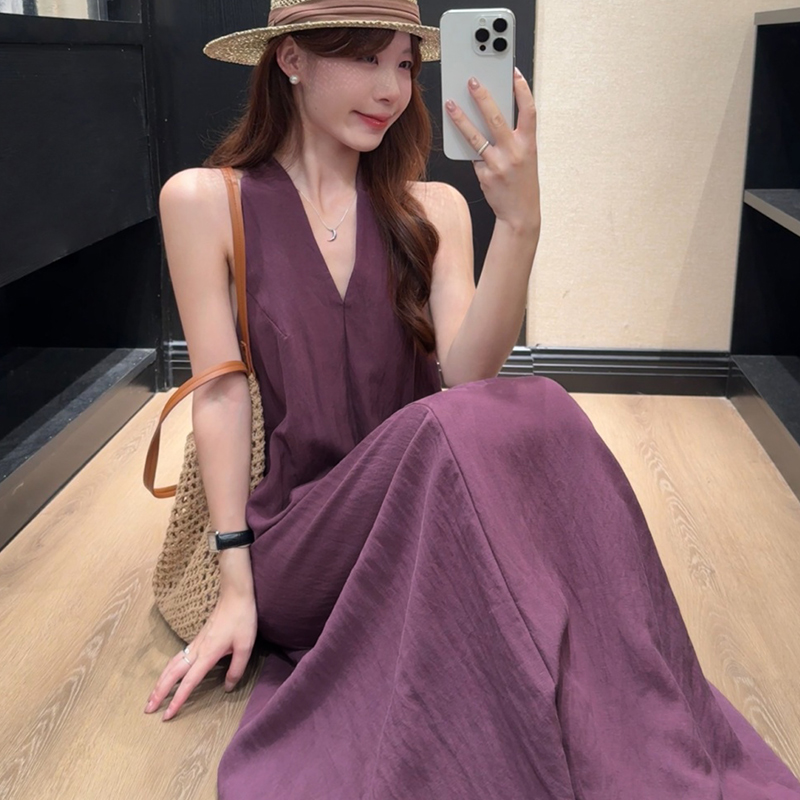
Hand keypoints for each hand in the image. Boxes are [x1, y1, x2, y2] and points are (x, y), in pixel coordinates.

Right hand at [144, 588, 256, 720]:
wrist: (235, 595)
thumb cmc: (242, 620)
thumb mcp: (245, 646)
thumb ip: (236, 669)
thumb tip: (227, 688)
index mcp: (208, 655)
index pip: (189, 682)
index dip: (178, 700)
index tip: (166, 715)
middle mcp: (197, 650)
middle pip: (172, 674)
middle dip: (159, 692)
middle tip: (148, 709)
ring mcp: (195, 643)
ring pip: (172, 665)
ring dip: (160, 681)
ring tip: (152, 695)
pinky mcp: (198, 639)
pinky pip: (177, 658)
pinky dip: (168, 670)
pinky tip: (168, 675)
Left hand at [444, 68, 539, 232]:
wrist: (520, 213)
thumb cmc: (522, 181)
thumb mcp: (526, 156)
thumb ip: (513, 136)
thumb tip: (491, 113)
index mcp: (530, 144)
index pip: (528, 110)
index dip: (522, 89)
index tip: (513, 72)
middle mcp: (515, 152)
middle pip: (497, 118)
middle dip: (483, 97)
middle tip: (471, 80)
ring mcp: (499, 165)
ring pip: (476, 137)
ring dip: (461, 119)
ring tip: (450, 104)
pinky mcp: (484, 175)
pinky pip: (472, 155)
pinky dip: (466, 146)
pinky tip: (458, 134)